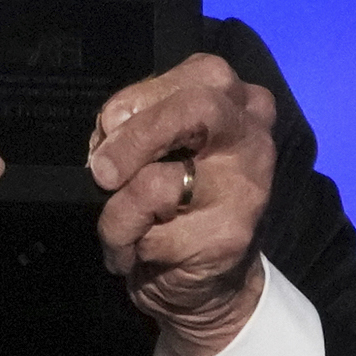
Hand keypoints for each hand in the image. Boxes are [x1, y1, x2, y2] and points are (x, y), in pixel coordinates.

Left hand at [87, 52, 276, 355]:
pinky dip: (124, 243)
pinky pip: (150, 233)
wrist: (206, 284)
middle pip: (196, 107)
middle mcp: (252, 140)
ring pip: (157, 181)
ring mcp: (246, 190)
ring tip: (121, 227)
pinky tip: (136, 252)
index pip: (202, 71)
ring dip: (116, 211)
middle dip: (134, 138)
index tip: (109, 127)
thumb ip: (141, 125)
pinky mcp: (228, 237)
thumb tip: (108, 132)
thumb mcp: (160, 148)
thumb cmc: (174, 204)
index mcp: (239, 105)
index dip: (142, 96)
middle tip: (103, 171)